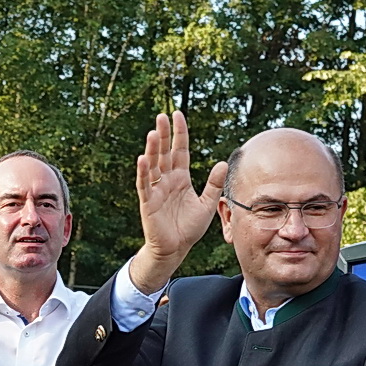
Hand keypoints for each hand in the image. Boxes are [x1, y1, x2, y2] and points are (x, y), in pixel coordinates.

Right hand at [129, 111, 227, 291]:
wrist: (176, 249)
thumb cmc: (188, 229)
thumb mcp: (206, 204)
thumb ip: (213, 184)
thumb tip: (222, 163)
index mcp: (181, 178)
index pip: (180, 151)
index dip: (179, 134)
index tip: (178, 115)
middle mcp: (167, 180)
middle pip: (164, 152)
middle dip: (164, 134)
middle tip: (162, 115)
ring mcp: (156, 190)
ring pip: (153, 164)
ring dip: (153, 148)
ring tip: (154, 131)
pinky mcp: (147, 202)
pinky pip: (144, 184)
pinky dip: (143, 171)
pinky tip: (143, 158)